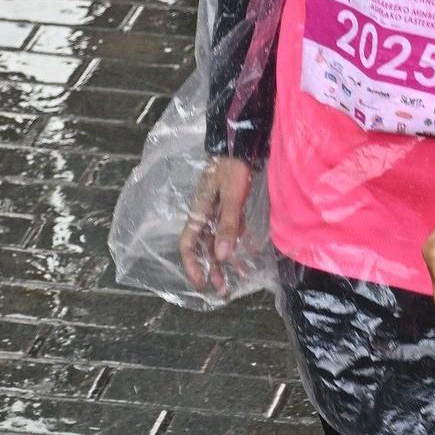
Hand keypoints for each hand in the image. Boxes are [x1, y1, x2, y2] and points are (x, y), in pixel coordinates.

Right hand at [180, 156, 253, 296]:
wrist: (242, 144)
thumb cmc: (233, 168)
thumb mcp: (232, 197)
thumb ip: (228, 225)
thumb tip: (222, 257)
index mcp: (198, 212)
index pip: (187, 245)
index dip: (192, 265)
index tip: (201, 283)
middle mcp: (206, 214)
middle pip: (205, 247)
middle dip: (213, 269)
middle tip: (223, 290)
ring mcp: (219, 210)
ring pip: (220, 241)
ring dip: (227, 260)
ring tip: (238, 278)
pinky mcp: (232, 206)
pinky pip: (232, 231)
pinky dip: (238, 243)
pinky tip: (247, 256)